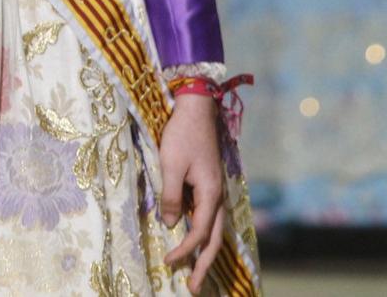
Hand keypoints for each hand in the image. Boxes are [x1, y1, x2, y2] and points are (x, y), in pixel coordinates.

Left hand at [158, 94, 224, 291]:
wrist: (197, 107)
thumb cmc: (182, 134)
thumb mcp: (171, 165)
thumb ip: (171, 197)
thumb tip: (170, 225)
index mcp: (211, 193)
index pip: (199, 232)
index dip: (185, 250)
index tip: (168, 262)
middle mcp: (218, 195)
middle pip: (215, 238)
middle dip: (204, 264)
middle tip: (194, 288)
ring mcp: (216, 190)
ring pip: (214, 229)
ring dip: (205, 252)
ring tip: (195, 273)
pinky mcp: (209, 184)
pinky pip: (209, 216)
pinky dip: (203, 234)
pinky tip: (193, 240)